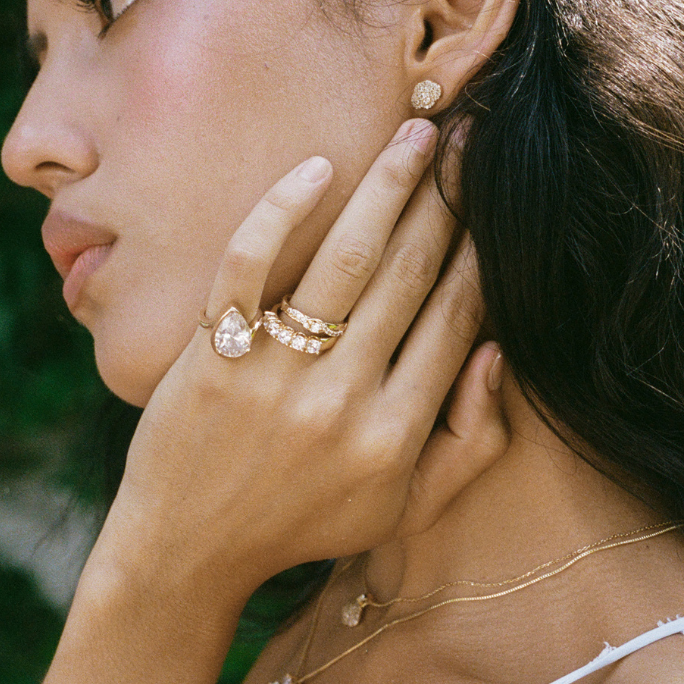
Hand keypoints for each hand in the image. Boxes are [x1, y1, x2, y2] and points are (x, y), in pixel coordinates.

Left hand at [101, 118, 509, 604]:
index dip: (480, 254)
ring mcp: (274, 372)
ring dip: (388, 186)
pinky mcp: (215, 353)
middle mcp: (342, 398)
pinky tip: (316, 167)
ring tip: (416, 132)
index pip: (455, 321)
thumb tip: (496, 353)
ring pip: (346, 258)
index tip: (495, 202)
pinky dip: (281, 210)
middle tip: (467, 141)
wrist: (188, 550)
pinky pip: (249, 263)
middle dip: (447, 199)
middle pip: (409, 276)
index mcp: (395, 434)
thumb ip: (470, 445)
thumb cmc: (302, 524)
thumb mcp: (404, 510)